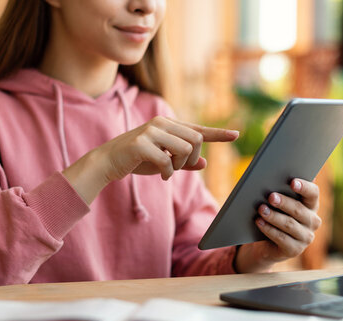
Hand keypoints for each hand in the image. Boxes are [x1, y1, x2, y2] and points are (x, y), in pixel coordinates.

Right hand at [103, 116, 238, 180]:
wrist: (107, 162)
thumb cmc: (136, 160)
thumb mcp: (164, 161)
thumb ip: (184, 161)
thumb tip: (204, 163)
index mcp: (168, 125)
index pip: (198, 129)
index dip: (218, 134)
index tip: (235, 134)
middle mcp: (161, 123)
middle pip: (196, 141)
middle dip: (192, 159)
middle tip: (178, 168)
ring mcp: (151, 131)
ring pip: (185, 149)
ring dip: (180, 166)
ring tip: (169, 170)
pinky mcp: (141, 143)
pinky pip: (168, 162)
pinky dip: (168, 173)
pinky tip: (162, 176)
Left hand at [234, 178, 321, 272]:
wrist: (267, 243)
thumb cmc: (275, 215)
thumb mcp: (279, 203)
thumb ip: (281, 189)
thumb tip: (275, 174)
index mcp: (311, 205)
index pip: (313, 193)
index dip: (304, 187)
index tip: (292, 182)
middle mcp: (313, 221)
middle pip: (299, 209)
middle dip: (284, 202)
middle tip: (270, 196)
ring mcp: (306, 237)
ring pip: (289, 224)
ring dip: (274, 216)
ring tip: (261, 209)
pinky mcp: (295, 250)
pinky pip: (281, 238)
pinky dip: (269, 229)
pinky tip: (259, 222)